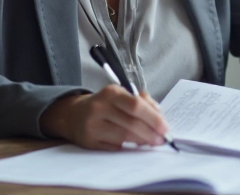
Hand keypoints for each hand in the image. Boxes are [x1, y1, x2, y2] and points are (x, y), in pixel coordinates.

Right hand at [40, 86, 168, 150]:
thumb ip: (142, 102)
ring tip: (151, 142)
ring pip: (123, 137)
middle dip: (150, 133)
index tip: (165, 128)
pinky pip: (114, 147)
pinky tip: (133, 145)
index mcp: (111, 92)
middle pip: (131, 123)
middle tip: (161, 139)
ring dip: (141, 141)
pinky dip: (127, 147)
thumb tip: (159, 117)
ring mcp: (92, 125)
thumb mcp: (121, 95)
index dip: (153, 118)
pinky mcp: (89, 142)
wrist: (74, 115)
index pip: (135, 105)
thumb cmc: (106, 105)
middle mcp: (99, 107)